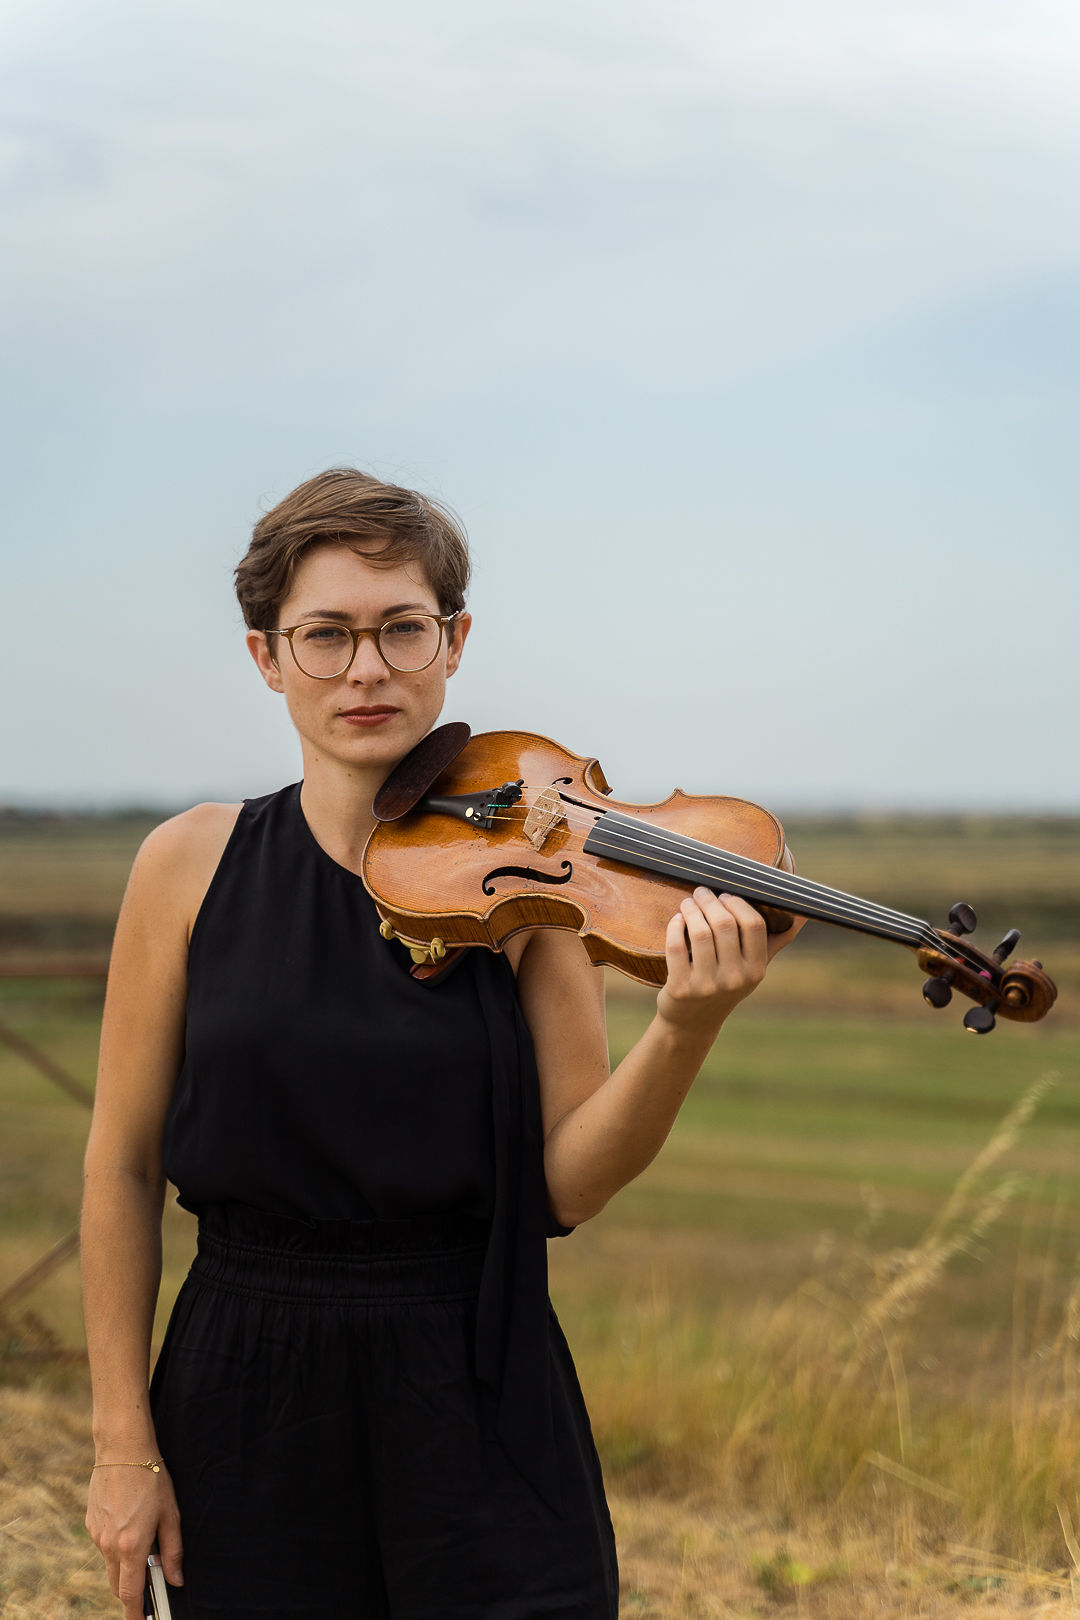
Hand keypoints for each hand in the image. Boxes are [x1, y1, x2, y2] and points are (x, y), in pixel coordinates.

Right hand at [86, 1463, 182, 1619]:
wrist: (122, 1449)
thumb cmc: (151, 1478)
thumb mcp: (170, 1514)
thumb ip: (173, 1550)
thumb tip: (175, 1579)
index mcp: (131, 1546)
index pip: (129, 1594)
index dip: (136, 1613)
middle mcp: (109, 1545)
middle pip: (117, 1584)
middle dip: (131, 1591)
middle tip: (150, 1581)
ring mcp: (97, 1535)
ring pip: (110, 1564)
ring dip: (125, 1563)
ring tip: (143, 1535)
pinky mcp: (90, 1524)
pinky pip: (104, 1545)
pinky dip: (116, 1544)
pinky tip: (129, 1520)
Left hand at [656, 888, 804, 1039]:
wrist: (694, 1022)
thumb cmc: (726, 986)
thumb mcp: (753, 968)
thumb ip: (776, 941)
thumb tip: (803, 914)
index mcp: (756, 970)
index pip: (754, 925)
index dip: (737, 903)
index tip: (725, 895)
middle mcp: (734, 979)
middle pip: (724, 924)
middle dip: (711, 901)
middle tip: (702, 892)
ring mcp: (707, 985)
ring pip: (700, 933)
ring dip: (691, 910)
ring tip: (688, 903)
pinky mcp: (681, 988)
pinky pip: (676, 946)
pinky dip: (675, 926)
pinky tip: (677, 919)